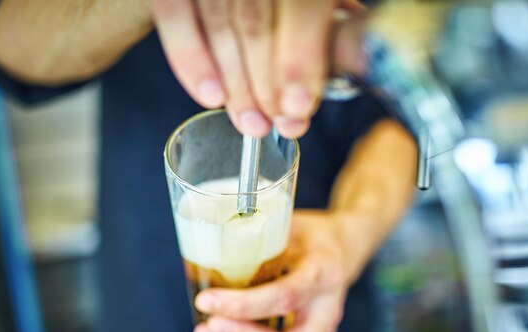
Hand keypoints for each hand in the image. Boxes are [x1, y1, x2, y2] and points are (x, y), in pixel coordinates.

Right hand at [152, 1, 367, 138]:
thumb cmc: (287, 1)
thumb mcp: (321, 1)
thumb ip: (334, 21)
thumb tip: (352, 61)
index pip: (303, 8)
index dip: (300, 60)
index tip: (300, 106)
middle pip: (256, 21)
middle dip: (266, 84)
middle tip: (277, 123)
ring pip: (220, 25)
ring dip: (236, 84)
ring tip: (252, 123)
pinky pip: (175, 16)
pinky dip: (190, 59)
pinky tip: (211, 96)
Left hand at [192, 210, 364, 331]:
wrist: (342, 249)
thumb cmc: (313, 235)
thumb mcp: (288, 225)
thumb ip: (255, 239)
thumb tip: (207, 249)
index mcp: (323, 273)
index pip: (283, 298)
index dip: (241, 305)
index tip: (206, 301)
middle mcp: (326, 311)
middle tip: (206, 327)